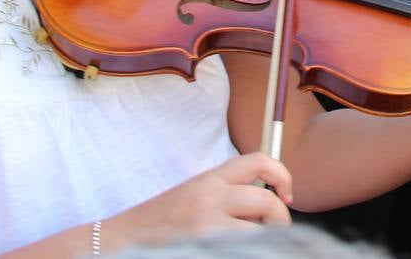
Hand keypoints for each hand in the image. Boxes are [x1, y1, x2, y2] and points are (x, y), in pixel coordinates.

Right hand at [102, 152, 291, 249]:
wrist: (124, 239)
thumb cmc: (161, 222)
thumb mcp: (194, 195)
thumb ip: (226, 193)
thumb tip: (268, 199)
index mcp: (209, 179)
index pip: (258, 161)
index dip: (282, 175)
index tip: (287, 195)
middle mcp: (210, 197)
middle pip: (267, 200)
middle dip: (280, 219)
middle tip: (275, 232)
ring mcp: (207, 226)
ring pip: (261, 232)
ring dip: (266, 241)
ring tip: (256, 246)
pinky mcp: (204, 247)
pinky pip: (245, 249)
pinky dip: (251, 251)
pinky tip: (238, 252)